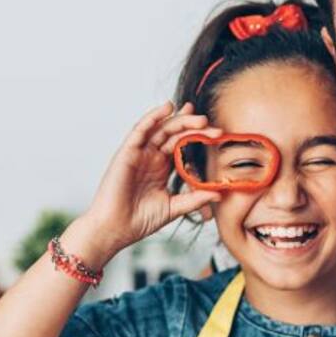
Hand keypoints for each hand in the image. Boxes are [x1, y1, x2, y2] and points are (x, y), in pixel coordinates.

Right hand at [75, 102, 223, 261]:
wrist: (116, 229)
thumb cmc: (140, 220)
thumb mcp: (174, 207)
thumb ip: (195, 199)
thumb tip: (219, 193)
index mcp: (162, 168)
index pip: (182, 146)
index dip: (198, 138)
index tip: (217, 135)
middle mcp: (151, 157)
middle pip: (174, 134)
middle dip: (193, 127)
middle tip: (211, 125)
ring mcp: (139, 154)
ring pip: (160, 129)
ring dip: (178, 120)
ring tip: (196, 116)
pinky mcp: (127, 153)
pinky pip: (140, 130)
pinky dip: (153, 117)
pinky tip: (167, 108)